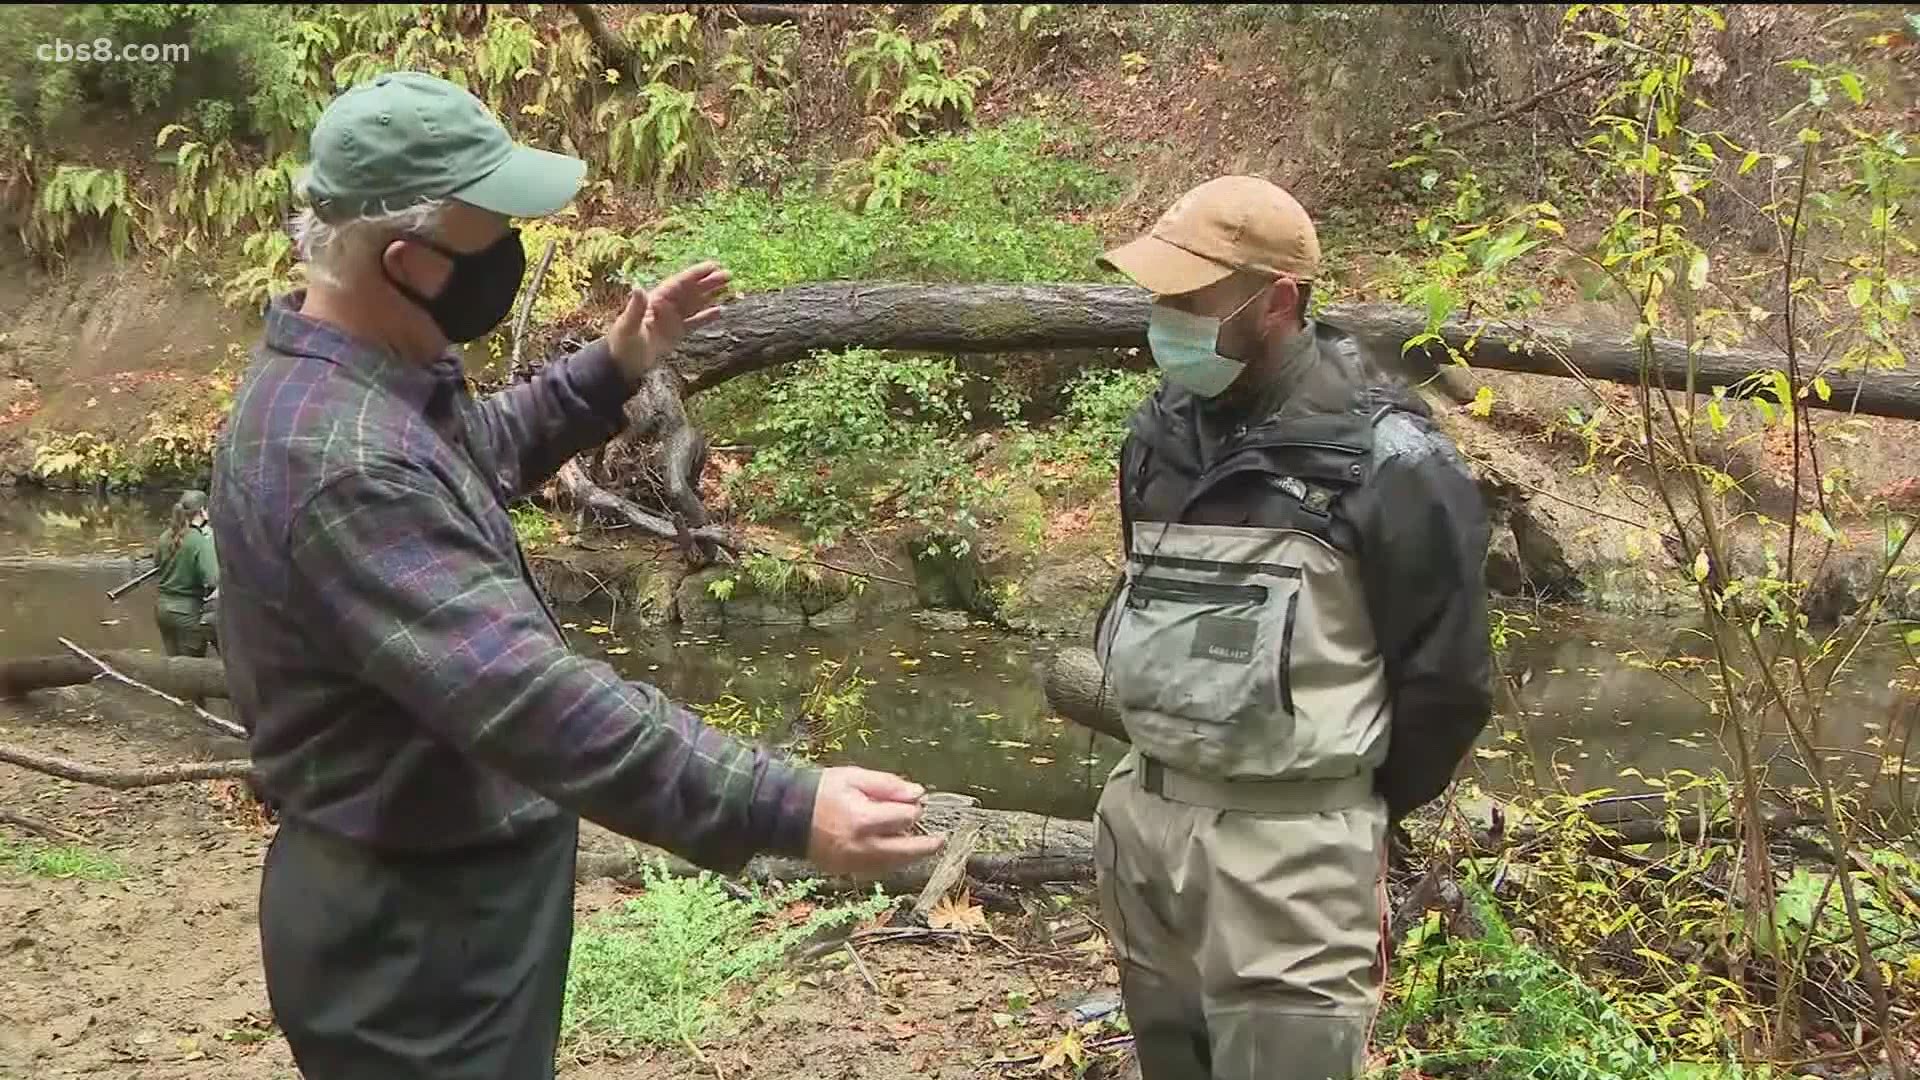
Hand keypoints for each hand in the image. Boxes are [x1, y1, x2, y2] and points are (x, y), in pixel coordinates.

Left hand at [606, 261, 731, 381]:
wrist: (624, 365)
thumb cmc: (623, 344)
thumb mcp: (628, 326)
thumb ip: (636, 308)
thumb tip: (638, 288)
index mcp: (655, 300)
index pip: (679, 284)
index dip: (695, 275)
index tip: (712, 266)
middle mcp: (666, 307)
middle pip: (690, 291)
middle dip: (707, 282)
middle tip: (727, 274)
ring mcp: (672, 320)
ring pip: (695, 303)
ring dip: (710, 295)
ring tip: (728, 287)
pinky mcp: (676, 333)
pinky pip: (694, 322)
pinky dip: (706, 316)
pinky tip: (719, 311)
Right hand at [806, 766, 944, 874]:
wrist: (786, 814)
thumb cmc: (821, 791)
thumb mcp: (854, 777)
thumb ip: (887, 785)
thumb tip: (918, 793)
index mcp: (863, 819)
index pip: (904, 819)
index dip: (914, 810)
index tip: (918, 803)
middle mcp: (860, 846)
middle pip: (905, 851)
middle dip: (926, 845)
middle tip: (940, 840)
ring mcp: (852, 862)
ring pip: (893, 865)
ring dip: (910, 856)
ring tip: (924, 848)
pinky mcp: (845, 871)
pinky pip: (877, 870)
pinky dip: (891, 863)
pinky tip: (897, 854)